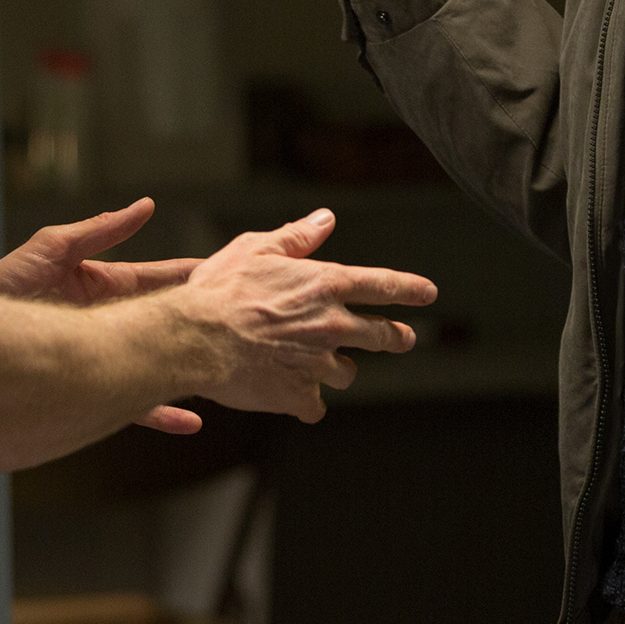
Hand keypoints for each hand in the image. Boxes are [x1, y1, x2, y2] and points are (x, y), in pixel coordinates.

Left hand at [0, 198, 205, 434]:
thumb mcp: (50, 249)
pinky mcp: (89, 389)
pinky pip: (132, 403)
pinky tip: (190, 421)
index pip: (157, 279)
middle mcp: (108, 324)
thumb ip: (100, 231)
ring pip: (156, 363)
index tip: (226, 271)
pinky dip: (161, 413)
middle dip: (200, 321)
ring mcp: (101, 358)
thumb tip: (145, 206)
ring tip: (225, 369)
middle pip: (165, 322)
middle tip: (242, 320)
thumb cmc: (0, 290)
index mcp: (103, 287)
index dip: (190, 275)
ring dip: (187, 367)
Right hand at [177, 209, 437, 423]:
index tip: (429, 293)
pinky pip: (315, 405)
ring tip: (318, 364)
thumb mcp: (257, 249)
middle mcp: (332, 325)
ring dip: (337, 368)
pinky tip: (292, 394)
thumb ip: (297, 237)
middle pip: (382, 335)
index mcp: (327, 285)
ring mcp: (319, 364)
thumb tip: (326, 219)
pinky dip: (306, 400)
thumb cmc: (222, 291)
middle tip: (403, 338)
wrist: (195, 340)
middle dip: (396, 336)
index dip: (410, 288)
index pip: (383, 286)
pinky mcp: (300, 395)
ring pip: (346, 372)